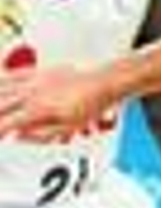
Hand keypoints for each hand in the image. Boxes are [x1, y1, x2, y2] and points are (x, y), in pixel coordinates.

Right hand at [0, 65, 116, 141]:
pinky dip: (3, 80)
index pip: (7, 123)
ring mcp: (35, 80)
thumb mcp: (68, 128)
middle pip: (1, 105)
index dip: (0, 131)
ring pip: (3, 88)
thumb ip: (41, 134)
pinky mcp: (40, 71)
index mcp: (38, 109)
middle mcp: (32, 93)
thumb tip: (20, 136)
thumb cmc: (91, 104)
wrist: (104, 83)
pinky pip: (15, 73)